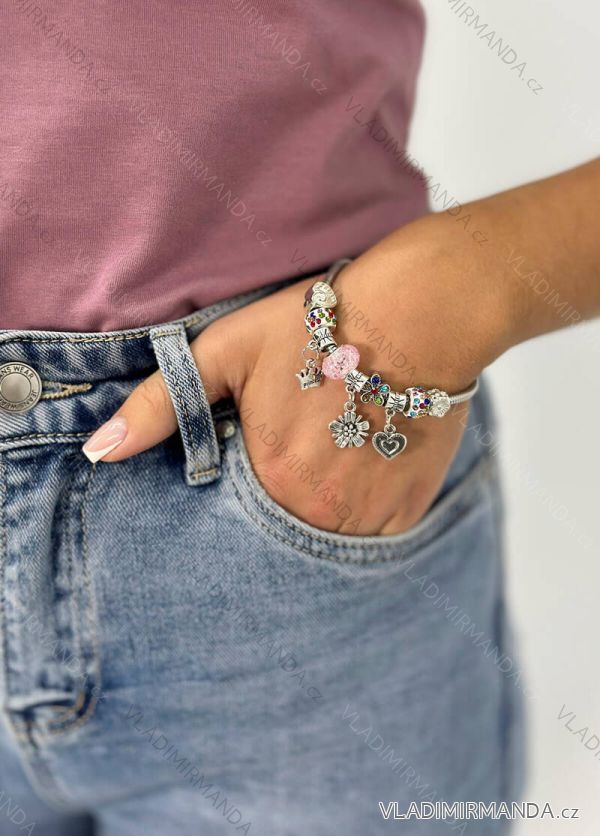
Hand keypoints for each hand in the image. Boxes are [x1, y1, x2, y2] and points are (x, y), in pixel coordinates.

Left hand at [82, 216, 505, 535]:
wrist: (419, 314)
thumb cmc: (317, 326)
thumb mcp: (226, 351)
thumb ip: (161, 404)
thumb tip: (99, 452)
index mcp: (270, 479)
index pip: (229, 522)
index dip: (235, 487)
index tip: (250, 454)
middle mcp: (319, 512)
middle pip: (277, 533)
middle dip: (273, 501)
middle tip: (294, 449)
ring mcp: (368, 517)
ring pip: (323, 539)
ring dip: (315, 510)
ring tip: (325, 455)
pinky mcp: (407, 511)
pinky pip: (370, 537)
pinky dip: (357, 511)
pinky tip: (357, 464)